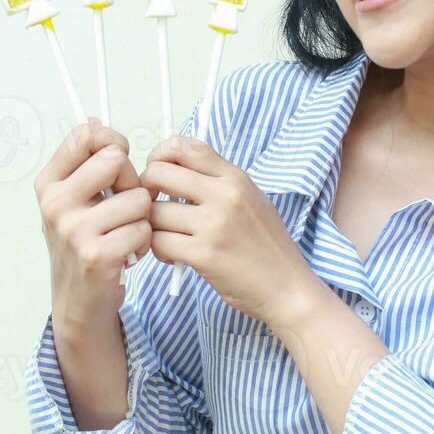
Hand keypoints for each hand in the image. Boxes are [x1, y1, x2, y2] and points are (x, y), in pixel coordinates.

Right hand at [35, 118, 151, 341]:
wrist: (78, 300)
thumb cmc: (83, 244)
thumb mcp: (73, 201)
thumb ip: (84, 163)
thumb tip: (95, 121)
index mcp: (49, 183)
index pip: (85, 136)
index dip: (112, 140)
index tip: (118, 157)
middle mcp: (55, 202)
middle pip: (115, 159)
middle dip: (132, 181)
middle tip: (124, 205)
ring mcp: (74, 229)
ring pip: (138, 198)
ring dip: (142, 218)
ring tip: (125, 233)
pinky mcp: (96, 254)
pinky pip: (142, 229)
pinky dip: (143, 242)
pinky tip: (128, 253)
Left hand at [139, 135, 320, 325]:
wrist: (287, 287)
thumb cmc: (268, 246)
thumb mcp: (252, 200)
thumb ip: (219, 182)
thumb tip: (177, 168)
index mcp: (236, 178)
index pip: (184, 146)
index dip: (161, 155)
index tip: (159, 172)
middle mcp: (225, 196)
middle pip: (159, 174)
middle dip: (146, 190)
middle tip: (154, 206)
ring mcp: (213, 225)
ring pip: (154, 212)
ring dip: (152, 226)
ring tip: (167, 236)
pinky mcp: (203, 255)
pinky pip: (158, 242)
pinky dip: (158, 249)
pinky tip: (172, 255)